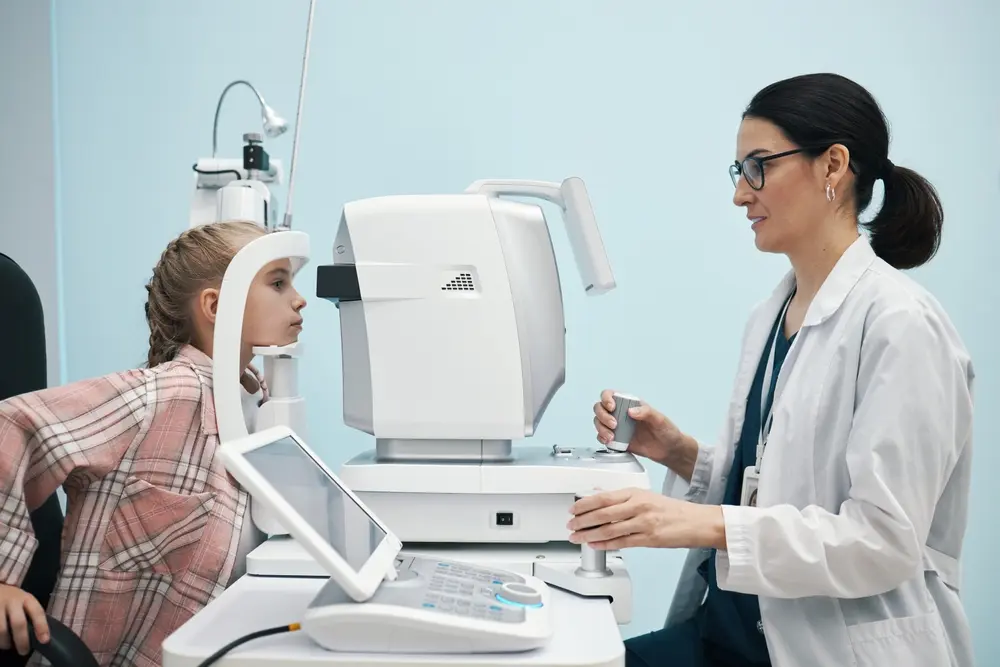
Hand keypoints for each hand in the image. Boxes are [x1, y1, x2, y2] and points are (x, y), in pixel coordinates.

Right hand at [0, 584, 47, 654]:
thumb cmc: (12, 598)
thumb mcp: (24, 600)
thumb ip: (30, 613)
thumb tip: (40, 634)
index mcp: (26, 598)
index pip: (37, 612)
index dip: (42, 626)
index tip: (44, 640)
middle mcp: (12, 601)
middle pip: (18, 623)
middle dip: (22, 640)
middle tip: (24, 651)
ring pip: (2, 629)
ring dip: (5, 642)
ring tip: (8, 646)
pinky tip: (0, 641)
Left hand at [567, 488, 725, 550]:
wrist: (696, 522)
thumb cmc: (672, 510)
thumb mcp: (646, 496)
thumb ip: (622, 498)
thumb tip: (599, 496)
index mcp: (636, 493)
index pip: (603, 497)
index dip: (584, 504)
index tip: (573, 509)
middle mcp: (638, 506)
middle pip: (602, 513)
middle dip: (582, 520)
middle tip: (570, 525)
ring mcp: (643, 523)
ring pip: (609, 530)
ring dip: (589, 535)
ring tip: (577, 537)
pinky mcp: (648, 539)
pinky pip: (621, 543)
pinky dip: (605, 545)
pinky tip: (595, 545)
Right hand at [593, 390, 683, 466]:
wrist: (668, 449)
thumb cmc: (666, 430)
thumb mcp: (659, 419)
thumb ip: (646, 412)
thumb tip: (631, 411)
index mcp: (629, 404)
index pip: (610, 395)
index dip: (606, 399)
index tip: (611, 407)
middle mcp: (620, 413)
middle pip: (599, 408)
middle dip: (603, 416)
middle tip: (614, 425)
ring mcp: (617, 426)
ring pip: (598, 422)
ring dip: (601, 428)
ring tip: (612, 437)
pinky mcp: (616, 439)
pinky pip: (601, 436)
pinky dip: (602, 438)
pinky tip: (609, 441)